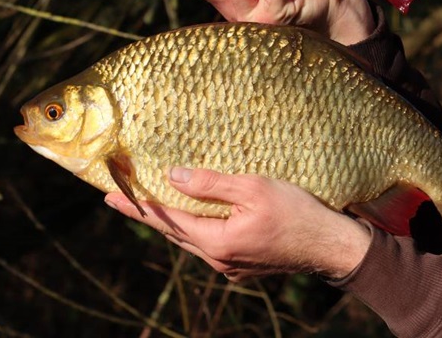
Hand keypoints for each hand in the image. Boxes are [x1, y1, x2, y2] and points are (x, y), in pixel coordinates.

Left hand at [104, 168, 372, 280]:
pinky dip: (198, 230)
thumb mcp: (255, 188)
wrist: (331, 246)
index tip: (110, 196)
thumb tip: (173, 176)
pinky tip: (199, 220)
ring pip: (193, 242)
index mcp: (216, 241)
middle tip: (123, 199)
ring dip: (173, 224)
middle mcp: (218, 260)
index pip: (166, 220)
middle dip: (150, 215)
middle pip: (175, 234)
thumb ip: (212, 184)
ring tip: (156, 207)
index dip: (138, 207)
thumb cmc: (298, 212)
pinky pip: (211, 247)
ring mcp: (232, 266)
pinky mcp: (246, 266)